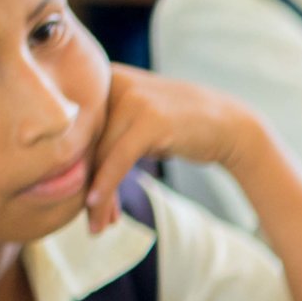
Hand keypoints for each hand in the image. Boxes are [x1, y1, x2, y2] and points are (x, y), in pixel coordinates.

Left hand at [84, 65, 271, 230]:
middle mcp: (113, 80)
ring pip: (99, 154)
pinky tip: (97, 206)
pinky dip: (106, 185)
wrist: (231, 124)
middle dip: (83, 186)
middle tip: (90, 221)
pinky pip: (118, 159)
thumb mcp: (136, 118)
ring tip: (97, 225)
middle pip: (83, 142)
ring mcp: (131, 97)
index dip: (71, 167)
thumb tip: (70, 164)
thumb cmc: (180, 127)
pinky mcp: (149, 119)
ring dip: (97, 196)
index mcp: (102, 75)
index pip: (73, 127)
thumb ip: (105, 129)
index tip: (77, 201)